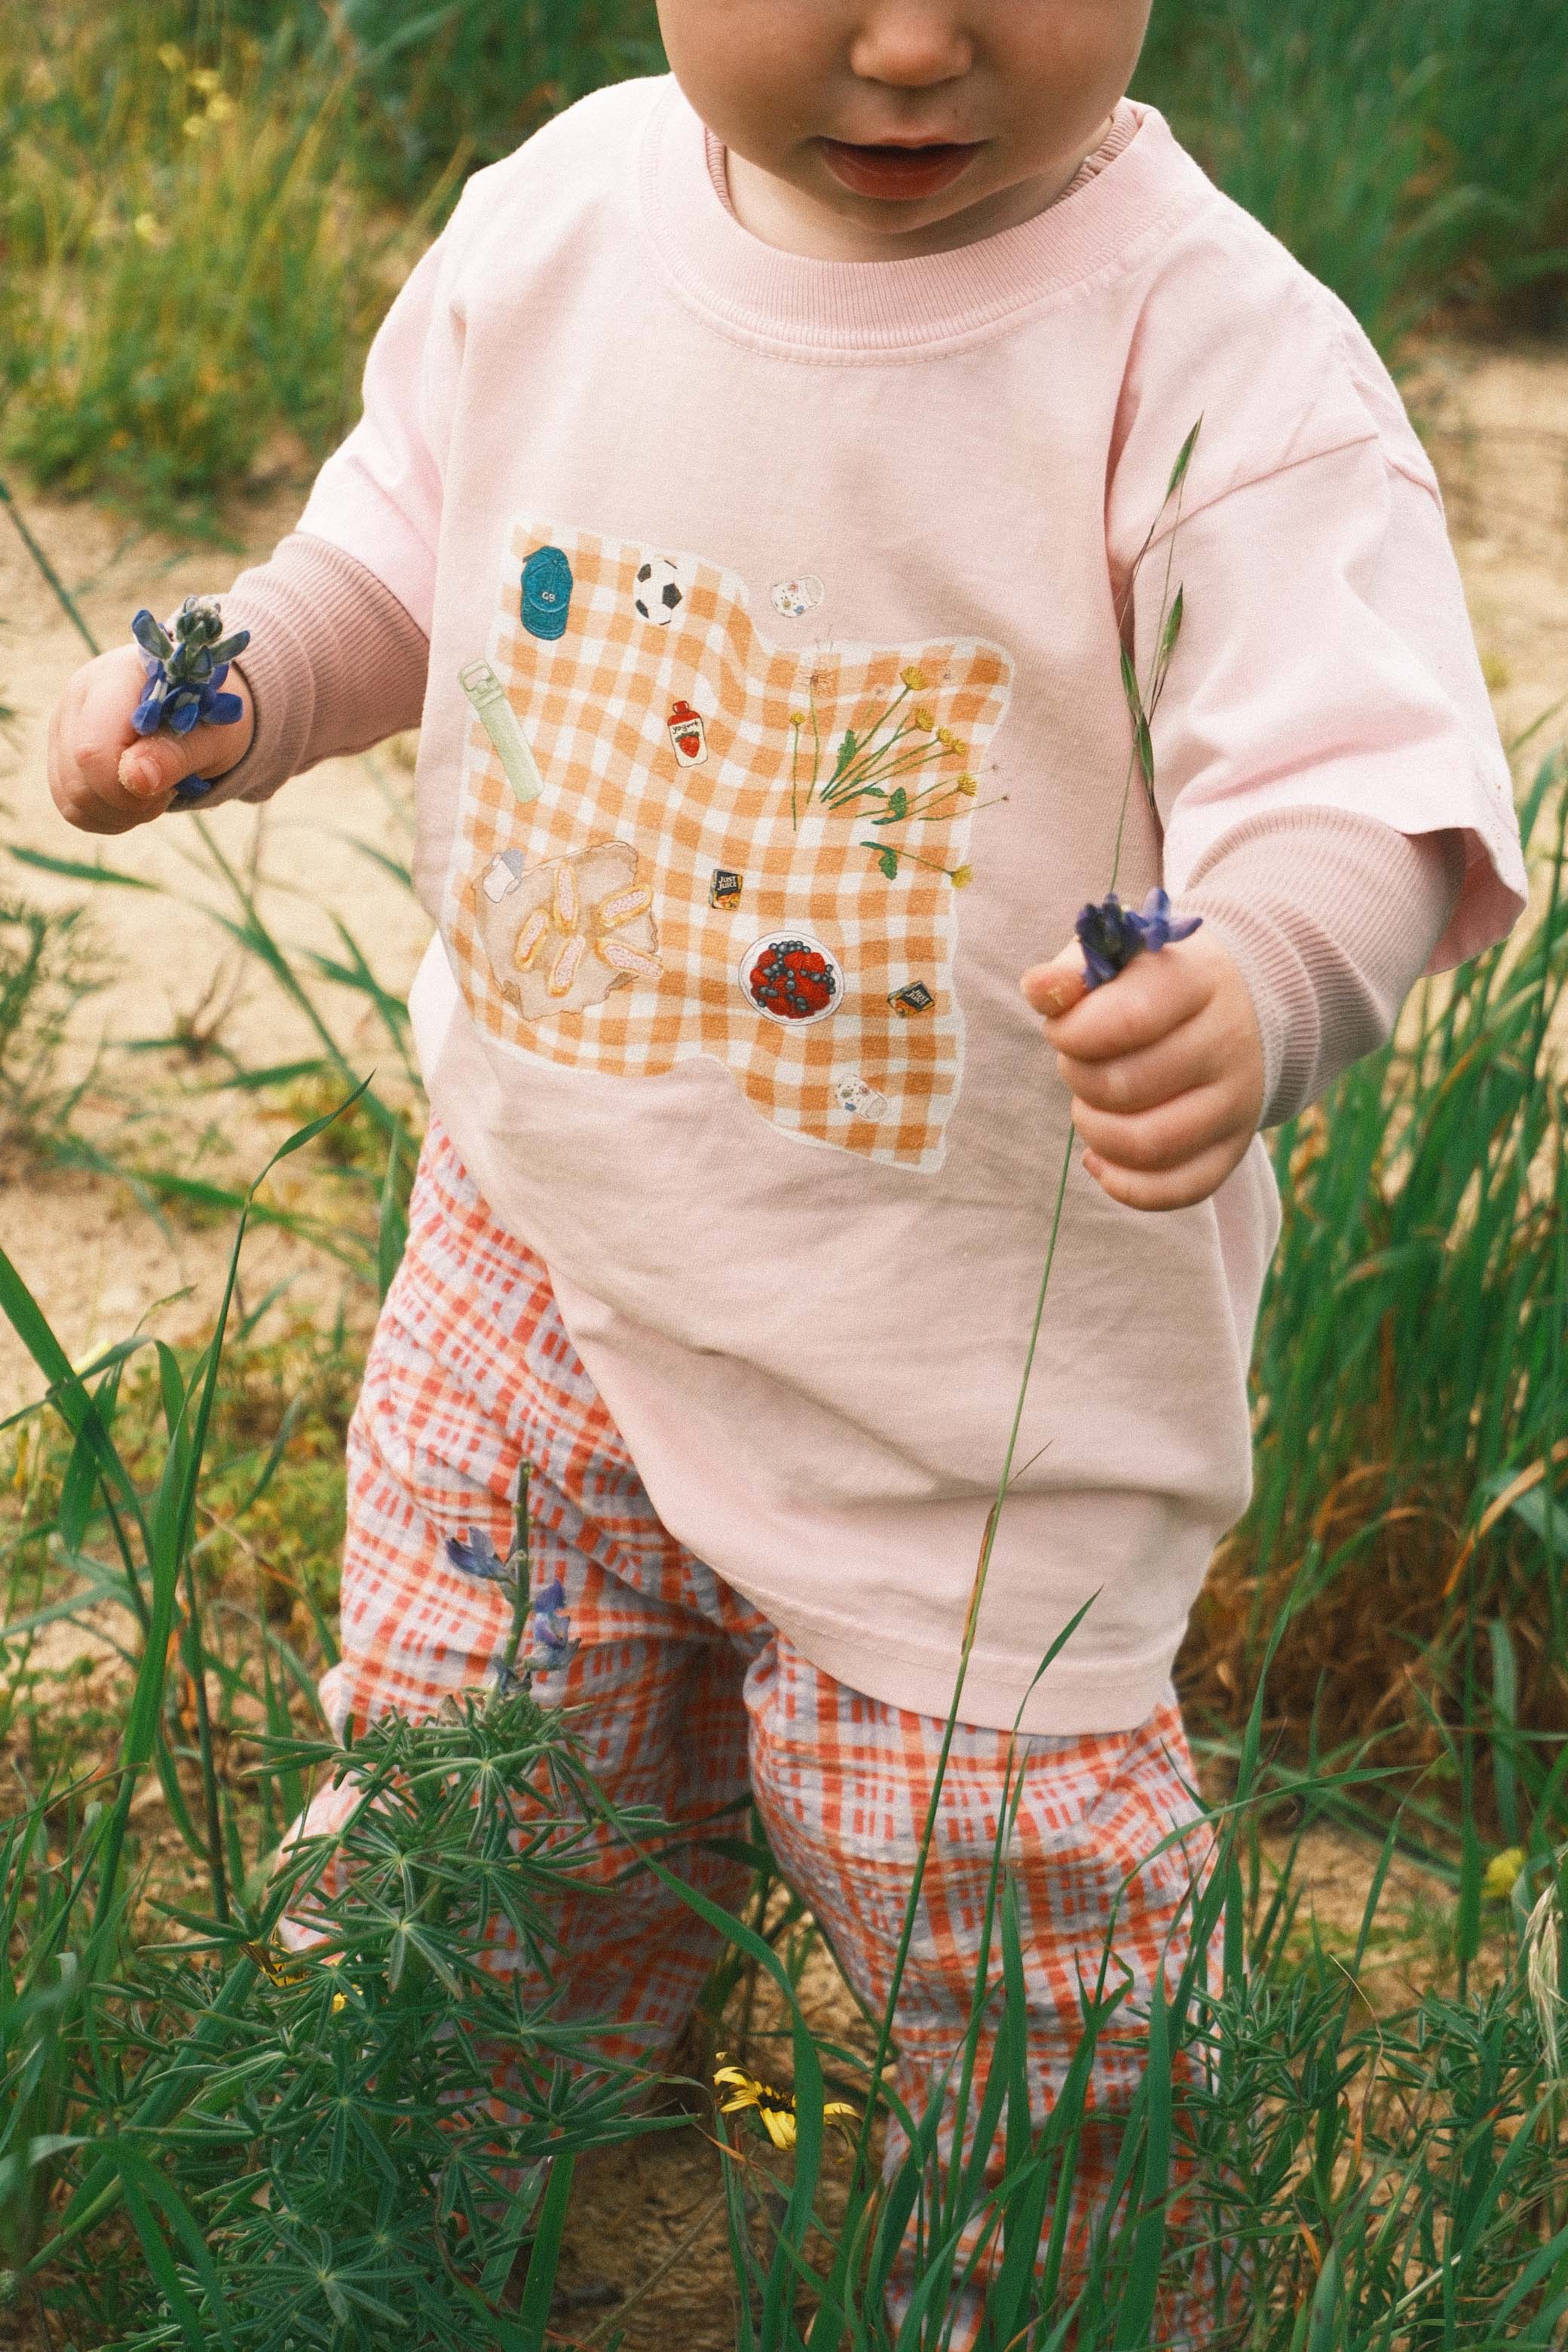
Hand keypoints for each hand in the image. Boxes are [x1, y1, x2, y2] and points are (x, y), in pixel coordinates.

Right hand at [47, 644, 253, 835]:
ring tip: (157, 789)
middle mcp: (78, 697)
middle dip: (131, 803)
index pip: (94, 749)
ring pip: (72, 799)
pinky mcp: (61, 755)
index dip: (127, 785)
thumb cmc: (210, 717)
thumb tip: (136, 778)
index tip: (170, 786)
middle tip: (170, 788)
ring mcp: (63, 726)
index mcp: (116, 678)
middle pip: (79, 780)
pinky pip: (72, 808)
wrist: (201, 709)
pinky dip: (109, 816)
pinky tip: (136, 798)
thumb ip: (177, 753)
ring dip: (122, 812)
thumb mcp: (212, 735)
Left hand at [1020, 927, 1264, 1210]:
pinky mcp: (1234, 1148)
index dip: (1071, 1032)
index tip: (1062, 1028)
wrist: (1244, 1004)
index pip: (1125, 1019)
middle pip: (1125, 1086)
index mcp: (1199, 980)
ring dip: (1094, 1131)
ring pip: (1147, 1145)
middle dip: (1078, 1078)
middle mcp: (1228, 1042)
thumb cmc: (1157, 981)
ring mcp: (1237, 1101)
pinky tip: (1099, 1157)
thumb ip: (1074, 972)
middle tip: (1077, 1063)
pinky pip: (1176, 1190)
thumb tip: (1039, 989)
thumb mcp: (1120, 959)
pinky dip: (1123, 1184)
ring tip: (1087, 1107)